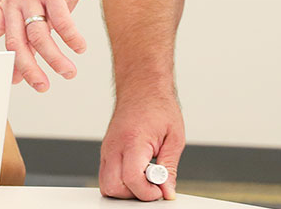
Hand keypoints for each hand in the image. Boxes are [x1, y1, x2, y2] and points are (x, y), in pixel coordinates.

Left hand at [0, 0, 96, 90]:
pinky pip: (61, 20)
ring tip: (68, 71)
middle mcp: (15, 1)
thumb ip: (27, 44)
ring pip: (39, 34)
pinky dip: (71, 38)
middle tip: (41, 86)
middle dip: (29, 68)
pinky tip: (78, 48)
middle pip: (17, 41)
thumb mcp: (36, 17)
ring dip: (55, 58)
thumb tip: (20, 76)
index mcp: (6, 9)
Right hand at [98, 86, 184, 200]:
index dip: (148, 192)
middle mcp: (114, 146)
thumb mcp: (174, 137)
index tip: (160, 189)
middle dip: (133, 194)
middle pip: (112, 187)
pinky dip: (120, 180)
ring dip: (125, 189)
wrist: (142, 86)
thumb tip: (167, 191)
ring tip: (145, 176)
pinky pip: (106, 174)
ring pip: (105, 184)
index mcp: (133, 141)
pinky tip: (137, 170)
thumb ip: (170, 167)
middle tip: (151, 184)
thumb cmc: (158, 106)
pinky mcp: (106, 149)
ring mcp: (107, 148)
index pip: (132, 179)